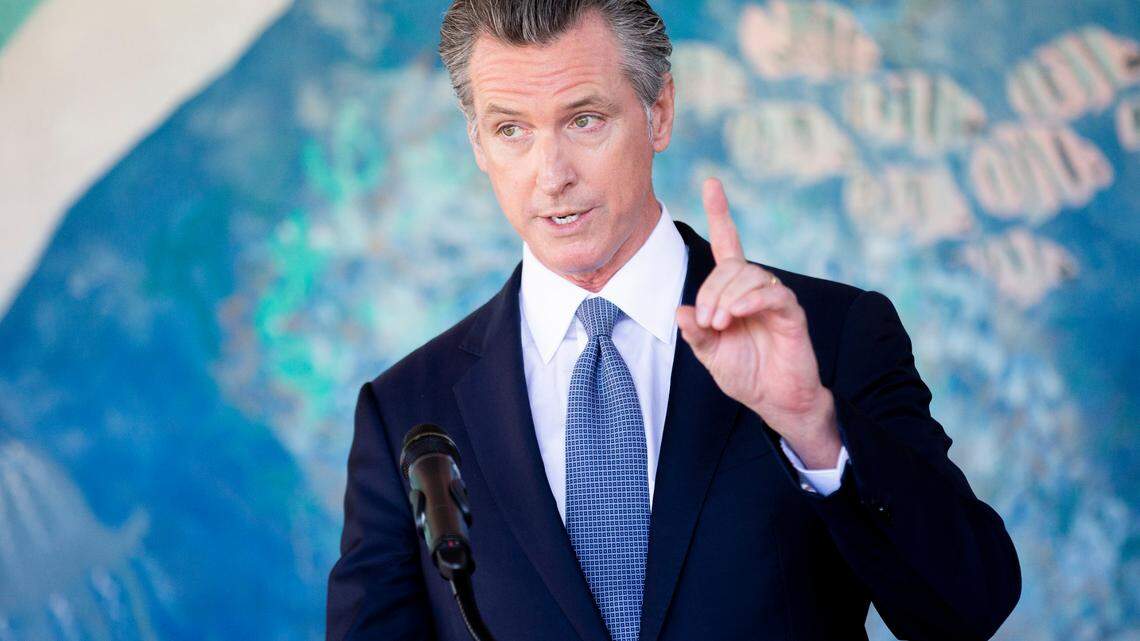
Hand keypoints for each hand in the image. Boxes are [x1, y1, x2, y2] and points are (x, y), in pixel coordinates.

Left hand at [676, 178, 840, 468]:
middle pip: (731, 266)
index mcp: (734, 292)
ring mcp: (774, 298)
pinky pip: (771, 293)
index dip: (721, 212)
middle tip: (708, 322)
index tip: (711, 182)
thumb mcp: (710, 354)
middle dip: (711, 291)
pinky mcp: (790, 313)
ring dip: (726, 297)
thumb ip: (696, 333)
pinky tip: (736, 314)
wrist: (776, 401)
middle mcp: (755, 288)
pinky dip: (750, 300)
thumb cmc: (746, 374)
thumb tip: (681, 311)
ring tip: (720, 324)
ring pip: (748, 276)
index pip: (729, 243)